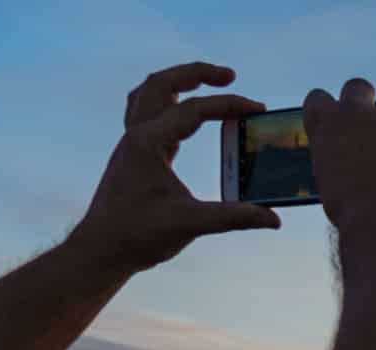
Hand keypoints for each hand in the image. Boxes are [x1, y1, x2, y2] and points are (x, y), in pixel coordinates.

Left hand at [69, 63, 280, 274]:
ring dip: (177, 81)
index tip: (258, 109)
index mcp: (148, 143)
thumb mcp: (189, 225)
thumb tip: (274, 218)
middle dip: (196, 74)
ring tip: (206, 83)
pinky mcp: (134, 154)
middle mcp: (136, 135)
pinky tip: (182, 112)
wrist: (101, 249)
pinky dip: (166, 102)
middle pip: (163, 84)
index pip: (194, 110)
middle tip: (229, 75)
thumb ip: (233, 218)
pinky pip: (145, 111)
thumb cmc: (138, 236)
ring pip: (149, 93)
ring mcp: (131, 142)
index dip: (229, 105)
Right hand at [303, 78, 375, 235]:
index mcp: (328, 122)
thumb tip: (354, 160)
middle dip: (361, 100)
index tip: (333, 128)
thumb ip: (341, 158)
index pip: (318, 99)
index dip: (326, 113)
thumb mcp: (332, 180)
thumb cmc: (352, 209)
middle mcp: (360, 113)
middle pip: (358, 87)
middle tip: (366, 126)